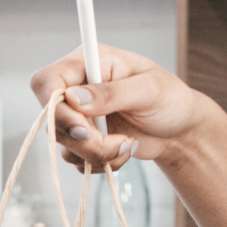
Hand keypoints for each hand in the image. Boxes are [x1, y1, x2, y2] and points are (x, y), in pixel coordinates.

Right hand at [29, 47, 226, 226]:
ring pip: (64, 145)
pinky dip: (100, 162)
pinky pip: (77, 160)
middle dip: (84, 140)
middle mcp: (76, 88)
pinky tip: (123, 150)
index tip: (81, 128)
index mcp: (87, 63)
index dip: (53, 107)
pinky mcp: (85, 140)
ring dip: (96, 153)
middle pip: (52, 120)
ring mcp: (78, 116)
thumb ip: (111, 93)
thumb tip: (74, 99)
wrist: (180, 130)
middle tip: (116, 143)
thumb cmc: (170, 99)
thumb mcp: (148, 90)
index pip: (47, 81)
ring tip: (127, 144)